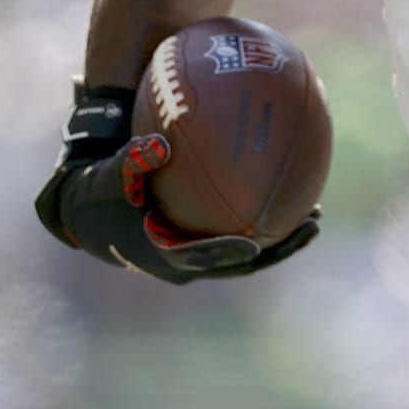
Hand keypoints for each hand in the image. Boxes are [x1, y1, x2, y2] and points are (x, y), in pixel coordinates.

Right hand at [35, 82, 319, 283]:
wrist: (91, 212)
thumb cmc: (101, 192)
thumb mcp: (109, 176)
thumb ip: (132, 160)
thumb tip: (159, 145)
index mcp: (162, 252)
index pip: (200, 259)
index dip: (228, 255)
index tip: (256, 247)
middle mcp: (184, 262)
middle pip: (239, 263)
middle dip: (276, 249)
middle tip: (312, 227)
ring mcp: (196, 257)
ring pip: (246, 254)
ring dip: (280, 239)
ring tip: (316, 217)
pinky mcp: (202, 244)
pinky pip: (241, 235)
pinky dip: (264, 221)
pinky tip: (290, 195)